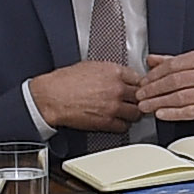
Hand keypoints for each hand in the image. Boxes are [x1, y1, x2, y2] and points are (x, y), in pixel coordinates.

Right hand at [27, 58, 143, 133]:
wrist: (52, 97)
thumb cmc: (65, 81)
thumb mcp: (90, 66)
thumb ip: (109, 71)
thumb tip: (119, 76)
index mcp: (114, 72)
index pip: (139, 78)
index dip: (139, 84)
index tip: (137, 88)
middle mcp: (117, 89)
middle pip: (141, 96)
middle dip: (139, 99)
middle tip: (136, 101)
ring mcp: (113, 106)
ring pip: (136, 113)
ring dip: (133, 113)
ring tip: (128, 112)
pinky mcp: (107, 122)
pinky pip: (124, 126)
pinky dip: (123, 125)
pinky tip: (118, 121)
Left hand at [135, 47, 193, 124]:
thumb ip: (174, 62)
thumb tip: (151, 60)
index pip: (173, 65)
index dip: (154, 75)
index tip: (143, 82)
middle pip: (174, 81)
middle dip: (153, 89)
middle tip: (140, 95)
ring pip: (179, 97)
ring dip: (158, 102)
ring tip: (146, 106)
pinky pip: (189, 111)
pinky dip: (172, 113)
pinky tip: (161, 113)